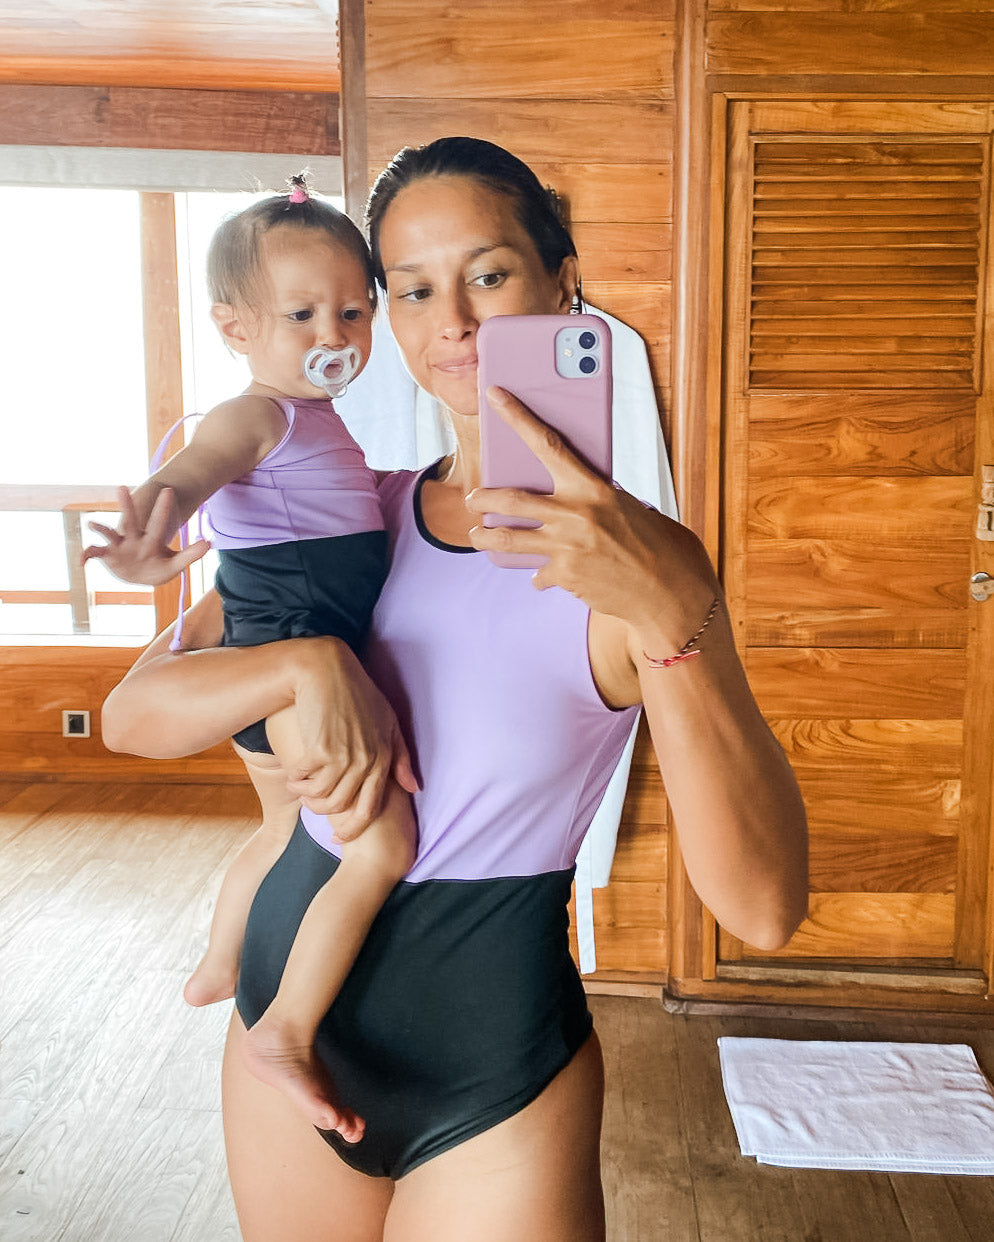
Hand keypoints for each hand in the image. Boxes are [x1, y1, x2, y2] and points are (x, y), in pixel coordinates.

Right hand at [82, 486, 210, 585]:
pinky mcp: (108, 555)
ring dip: (101, 528)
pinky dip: (87, 555)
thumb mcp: (175, 564)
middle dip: (126, 506)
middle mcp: (134, 538)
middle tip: (121, 488)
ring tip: (91, 523)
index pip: (158, 522)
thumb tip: (208, 543)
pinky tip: (81, 561)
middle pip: (131, 520)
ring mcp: (120, 546)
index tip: (168, 490)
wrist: (141, 574)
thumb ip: (190, 554)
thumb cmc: (158, 567)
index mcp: (151, 539)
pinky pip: (95, 553)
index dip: (163, 508)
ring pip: (110, 533)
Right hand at [284, 640, 418, 841]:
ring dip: (306, 797)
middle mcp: (366, 761)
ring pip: (320, 797)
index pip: (369, 809)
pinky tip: (293, 773)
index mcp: (383, 758)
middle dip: (322, 813)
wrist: (327, 669)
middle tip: (310, 805)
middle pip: (340, 808)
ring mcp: (343, 756)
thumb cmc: (359, 694)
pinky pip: (303, 779)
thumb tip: (414, 788)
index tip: (337, 837)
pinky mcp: (320, 748)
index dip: (352, 829)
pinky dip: (295, 780)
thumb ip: (401, 757)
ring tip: (300, 788)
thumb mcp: (388, 722)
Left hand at [465, 387, 715, 638]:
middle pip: (509, 498)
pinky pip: (538, 573)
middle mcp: (575, 514)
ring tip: (478, 535)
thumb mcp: (631, 508)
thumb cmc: (658, 546)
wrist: (669, 593)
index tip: (495, 395)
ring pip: (506, 538)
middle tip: (474, 498)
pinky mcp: (565, 575)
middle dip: (482, 497)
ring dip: (485, 537)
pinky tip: (542, 576)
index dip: (517, 417)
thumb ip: (599, 497)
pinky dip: (539, 575)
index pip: (546, 443)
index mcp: (594, 487)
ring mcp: (566, 546)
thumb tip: (576, 493)